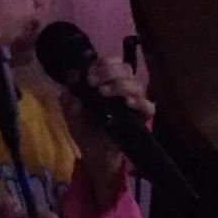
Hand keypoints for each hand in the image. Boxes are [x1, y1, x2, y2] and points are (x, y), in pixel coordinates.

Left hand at [59, 55, 153, 200]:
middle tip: (93, 81)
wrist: (94, 156)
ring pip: (137, 84)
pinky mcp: (141, 118)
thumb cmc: (85, 130)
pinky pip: (148, 107)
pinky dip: (139, 102)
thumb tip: (72, 83)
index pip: (112, 62)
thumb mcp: (71, 114)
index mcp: (108, 82)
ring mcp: (134, 103)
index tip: (89, 74)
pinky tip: (127, 103)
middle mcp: (124, 89)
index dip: (102, 63)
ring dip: (120, 84)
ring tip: (103, 92)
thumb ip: (69, 99)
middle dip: (109, 70)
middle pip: (126, 68)